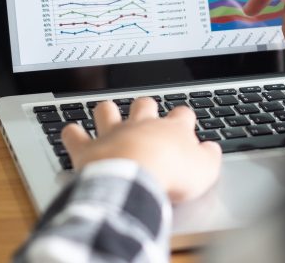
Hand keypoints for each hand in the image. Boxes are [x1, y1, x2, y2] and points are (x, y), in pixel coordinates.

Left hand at [61, 99, 221, 201]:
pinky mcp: (89, 148)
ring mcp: (113, 133)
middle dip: (145, 106)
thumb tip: (212, 151)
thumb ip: (210, 158)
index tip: (184, 124)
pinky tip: (72, 133)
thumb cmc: (171, 174)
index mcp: (171, 130)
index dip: (183, 118)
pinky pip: (75, 135)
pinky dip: (72, 134)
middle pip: (144, 104)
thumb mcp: (205, 171)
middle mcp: (141, 126)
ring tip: (107, 114)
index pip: (181, 115)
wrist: (137, 179)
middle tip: (146, 112)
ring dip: (107, 112)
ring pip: (107, 110)